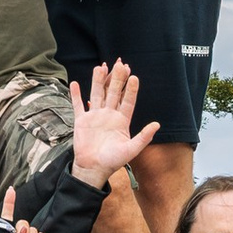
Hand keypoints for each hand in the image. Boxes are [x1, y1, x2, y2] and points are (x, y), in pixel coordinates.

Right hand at [69, 61, 158, 190]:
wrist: (93, 168)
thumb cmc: (113, 161)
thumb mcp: (131, 150)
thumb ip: (143, 137)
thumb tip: (157, 124)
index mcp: (122, 120)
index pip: (128, 101)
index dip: (131, 89)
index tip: (134, 76)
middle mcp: (109, 115)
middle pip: (113, 92)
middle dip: (117, 79)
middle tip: (120, 64)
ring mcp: (95, 116)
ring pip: (97, 94)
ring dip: (98, 81)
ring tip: (101, 67)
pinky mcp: (81, 120)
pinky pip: (78, 105)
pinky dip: (76, 95)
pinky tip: (75, 83)